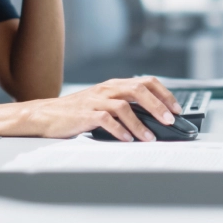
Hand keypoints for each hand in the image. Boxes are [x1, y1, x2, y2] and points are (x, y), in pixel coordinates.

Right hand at [12, 76, 182, 141]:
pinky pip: (106, 120)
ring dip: (141, 124)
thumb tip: (153, 120)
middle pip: (139, 90)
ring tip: (150, 137)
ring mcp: (96, 101)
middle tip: (170, 121)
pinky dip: (120, 130)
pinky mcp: (85, 114)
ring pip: (124, 107)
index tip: (177, 109)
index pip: (146, 83)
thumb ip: (125, 106)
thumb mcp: (103, 103)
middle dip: (158, 106)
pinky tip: (127, 139)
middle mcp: (107, 90)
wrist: (45, 114)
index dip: (164, 94)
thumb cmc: (77, 112)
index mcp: (114, 85)